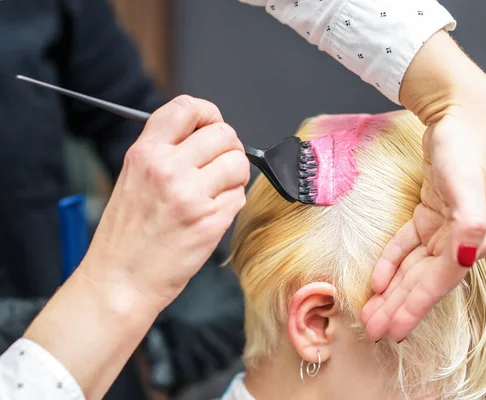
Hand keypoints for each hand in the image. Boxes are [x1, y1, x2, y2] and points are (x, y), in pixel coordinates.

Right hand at [82, 95, 249, 311]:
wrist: (120, 281)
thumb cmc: (125, 234)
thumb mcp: (132, 177)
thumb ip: (165, 151)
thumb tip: (204, 135)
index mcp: (145, 152)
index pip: (188, 107)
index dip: (209, 113)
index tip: (212, 127)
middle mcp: (168, 168)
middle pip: (224, 133)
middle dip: (228, 148)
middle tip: (219, 166)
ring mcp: (191, 195)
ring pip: (239, 163)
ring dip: (234, 176)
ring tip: (215, 191)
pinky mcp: (210, 222)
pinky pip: (239, 196)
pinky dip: (231, 203)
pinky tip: (211, 214)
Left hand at [361, 31, 485, 341]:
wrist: (459, 116)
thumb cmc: (463, 150)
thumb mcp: (466, 185)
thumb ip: (470, 224)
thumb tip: (467, 259)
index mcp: (472, 240)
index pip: (437, 284)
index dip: (414, 308)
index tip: (391, 331)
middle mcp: (460, 240)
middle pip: (422, 282)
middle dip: (398, 307)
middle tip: (372, 330)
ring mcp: (445, 228)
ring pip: (414, 268)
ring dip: (393, 291)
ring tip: (372, 312)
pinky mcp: (431, 214)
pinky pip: (408, 245)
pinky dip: (393, 262)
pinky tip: (378, 278)